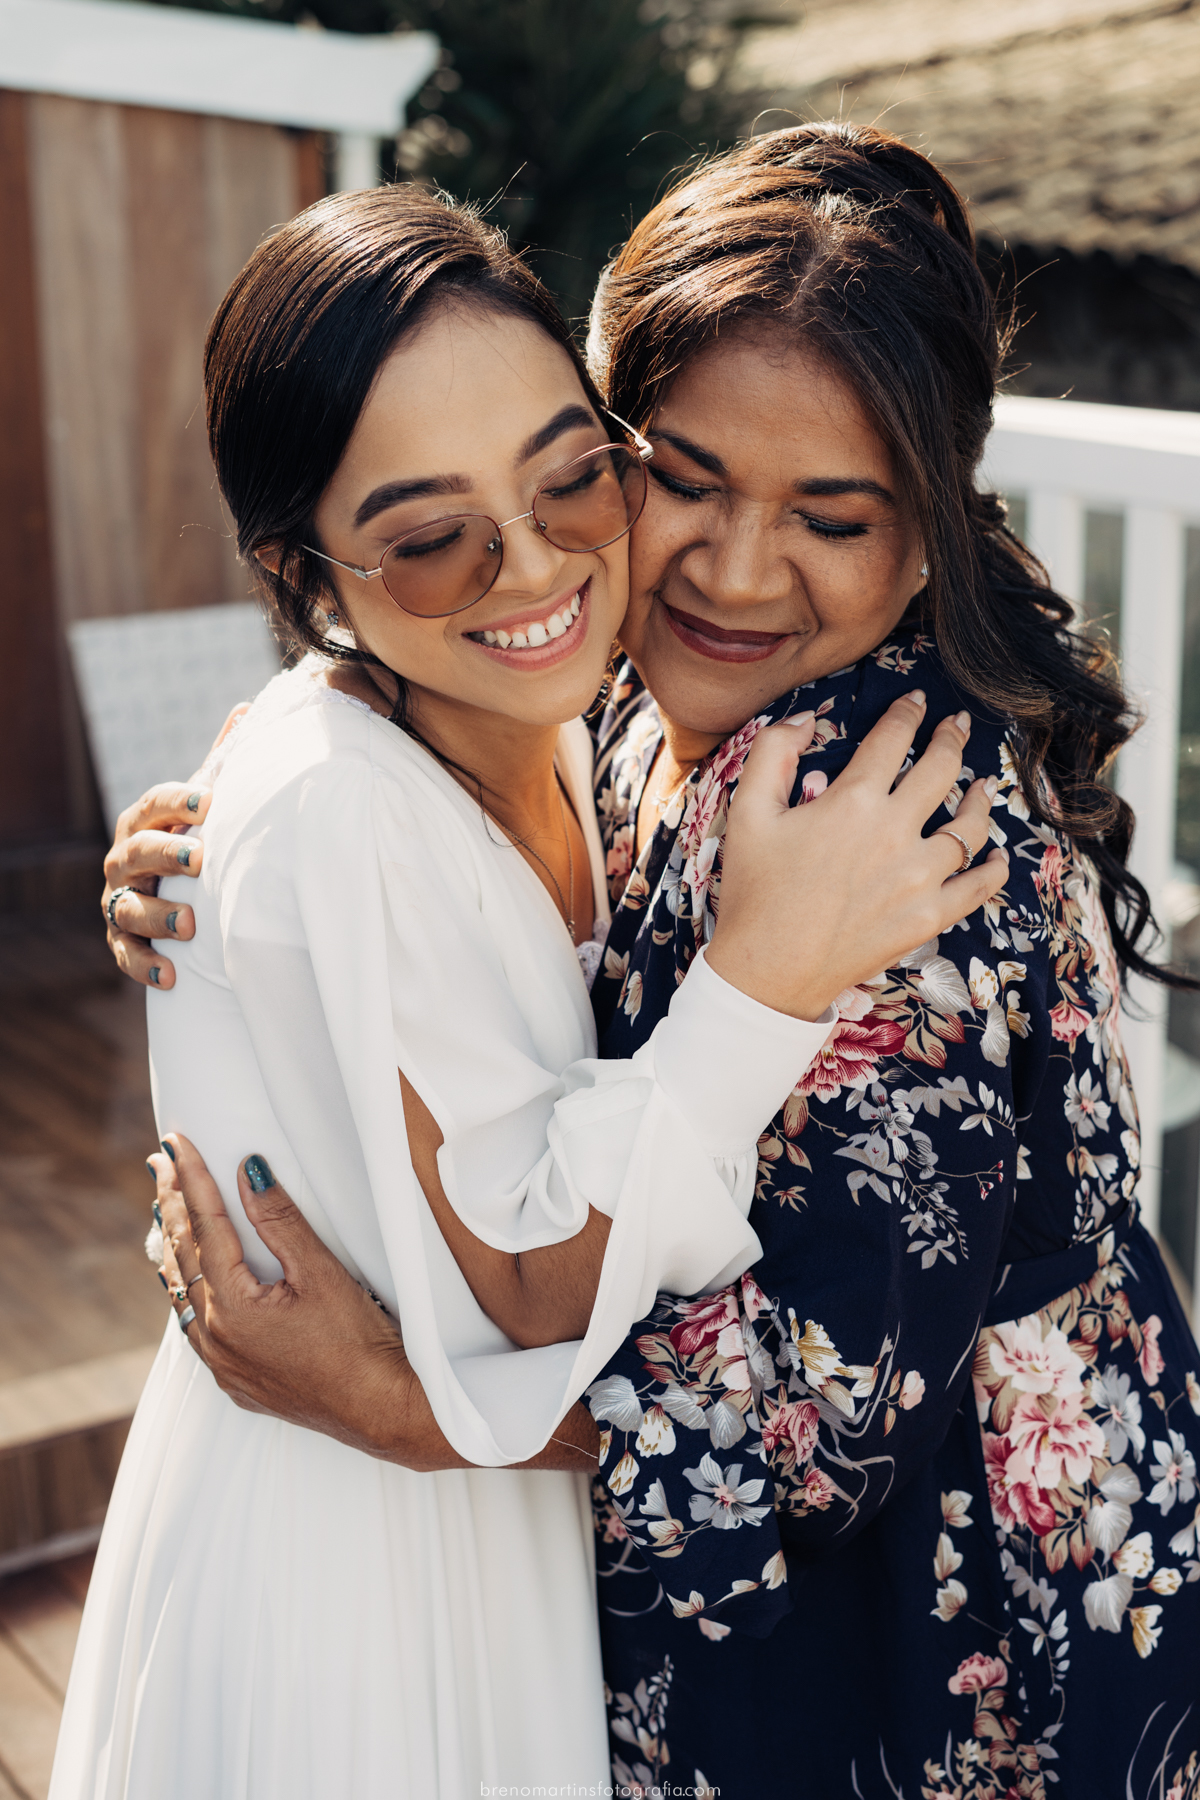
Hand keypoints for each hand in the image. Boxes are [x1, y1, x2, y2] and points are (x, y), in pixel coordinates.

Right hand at [102, 702, 249, 988]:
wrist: (173, 889)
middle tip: (200, 860)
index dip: (181, 800)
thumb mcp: (207, 802)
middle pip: (137, 852)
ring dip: (158, 917)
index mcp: (148, 820)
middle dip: (166, 855)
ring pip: (128, 907)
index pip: (157, 803)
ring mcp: (120, 899)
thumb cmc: (196, 837)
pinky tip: (170, 976)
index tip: (211, 801)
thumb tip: (251, 708)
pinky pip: (125, 954)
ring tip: (191, 927)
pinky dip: (144, 966)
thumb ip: (223, 763)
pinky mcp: (122, 939)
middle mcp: (126, 857)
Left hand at [148, 1136, 598, 1471]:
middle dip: (171, 1204)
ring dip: (174, 1248)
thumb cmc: (359, 1341)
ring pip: (183, 1294)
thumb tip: (248, 1173)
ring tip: (165, 1211)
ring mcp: (224, 1364)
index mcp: (233, 1306)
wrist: (379, 1409)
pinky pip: (196, 1327)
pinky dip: (189, 1291)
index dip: (191, 1178)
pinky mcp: (238, 1381)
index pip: (204, 1225)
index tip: (175, 1141)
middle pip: (183, 1256)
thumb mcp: (322, 1272)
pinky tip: (191, 1282)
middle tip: (161, 1163)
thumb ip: (280, 1221)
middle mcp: (215, 1337)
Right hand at [708, 692, 1007, 1020]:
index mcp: (853, 800)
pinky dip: (992, 868)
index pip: (892, 738)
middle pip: (941, 769)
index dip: (907, 712)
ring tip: (982, 786)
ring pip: (969, 825)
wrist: (767, 971)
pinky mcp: (929, 917)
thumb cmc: (754, 892)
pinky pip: (978, 887)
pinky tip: (995, 856)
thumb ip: (773, 752)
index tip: (916, 700)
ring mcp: (919, 877)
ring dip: (979, 797)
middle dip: (952, 738)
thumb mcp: (747, 811)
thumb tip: (807, 720)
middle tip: (957, 725)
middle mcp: (895, 832)